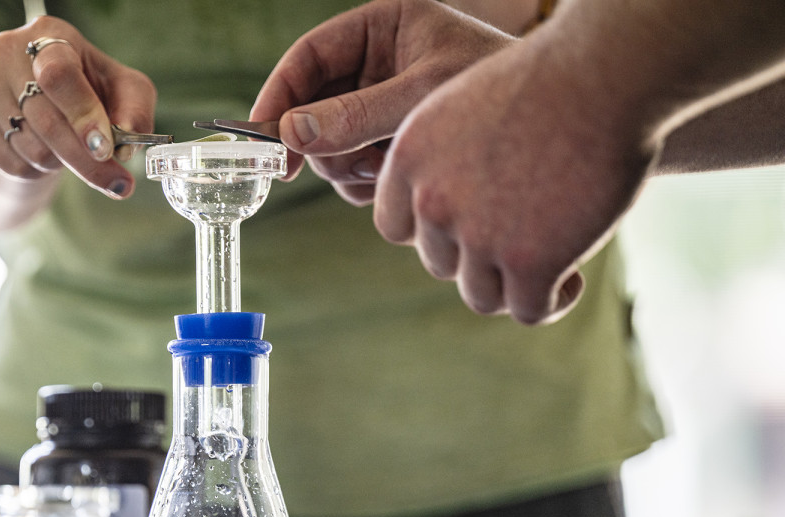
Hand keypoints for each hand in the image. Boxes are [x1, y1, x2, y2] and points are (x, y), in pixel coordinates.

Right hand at [0, 17, 156, 198]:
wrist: (35, 100)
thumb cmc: (89, 91)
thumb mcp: (123, 90)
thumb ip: (135, 111)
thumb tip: (126, 146)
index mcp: (50, 34)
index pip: (59, 75)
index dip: (83, 115)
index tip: (105, 149)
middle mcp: (9, 51)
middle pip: (46, 120)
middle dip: (86, 160)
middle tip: (117, 184)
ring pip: (31, 147)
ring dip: (62, 163)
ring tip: (70, 151)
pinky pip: (10, 162)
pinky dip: (37, 170)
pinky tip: (45, 154)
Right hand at [251, 0, 511, 205]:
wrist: (559, 122)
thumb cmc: (498, 89)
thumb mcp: (422, 97)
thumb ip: (356, 115)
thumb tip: (290, 134)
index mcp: (380, 27)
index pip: (308, 57)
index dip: (278, 96)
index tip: (263, 140)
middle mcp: (374, 65)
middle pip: (310, 108)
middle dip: (321, 143)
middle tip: (346, 164)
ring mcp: (381, 107)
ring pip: (328, 146)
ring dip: (347, 167)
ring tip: (388, 167)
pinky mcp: (392, 142)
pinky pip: (353, 170)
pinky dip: (366, 183)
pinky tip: (396, 180)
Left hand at [376, 34, 656, 323]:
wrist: (605, 72)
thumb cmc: (548, 82)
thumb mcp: (466, 110)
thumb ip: (443, 163)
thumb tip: (446, 224)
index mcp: (410, 159)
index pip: (396, 226)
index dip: (433, 230)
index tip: (469, 220)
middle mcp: (434, 200)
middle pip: (441, 262)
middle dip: (477, 255)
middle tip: (524, 234)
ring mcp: (478, 235)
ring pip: (481, 295)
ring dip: (512, 286)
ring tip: (550, 261)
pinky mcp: (529, 261)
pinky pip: (527, 310)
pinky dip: (551, 302)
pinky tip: (572, 279)